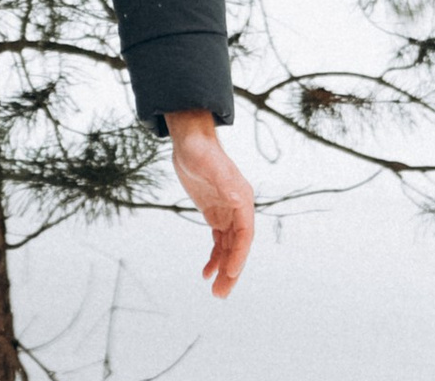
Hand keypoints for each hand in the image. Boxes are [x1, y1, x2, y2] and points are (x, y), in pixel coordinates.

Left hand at [165, 109, 254, 297]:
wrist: (190, 140)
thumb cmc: (200, 148)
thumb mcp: (208, 163)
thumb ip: (222, 179)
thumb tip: (236, 196)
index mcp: (242, 199)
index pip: (245, 234)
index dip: (239, 255)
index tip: (229, 273)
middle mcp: (238, 209)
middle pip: (238, 247)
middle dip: (231, 271)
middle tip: (221, 294)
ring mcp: (227, 213)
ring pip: (229, 248)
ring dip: (223, 269)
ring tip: (215, 291)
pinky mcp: (215, 214)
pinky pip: (218, 242)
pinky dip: (214, 258)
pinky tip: (206, 272)